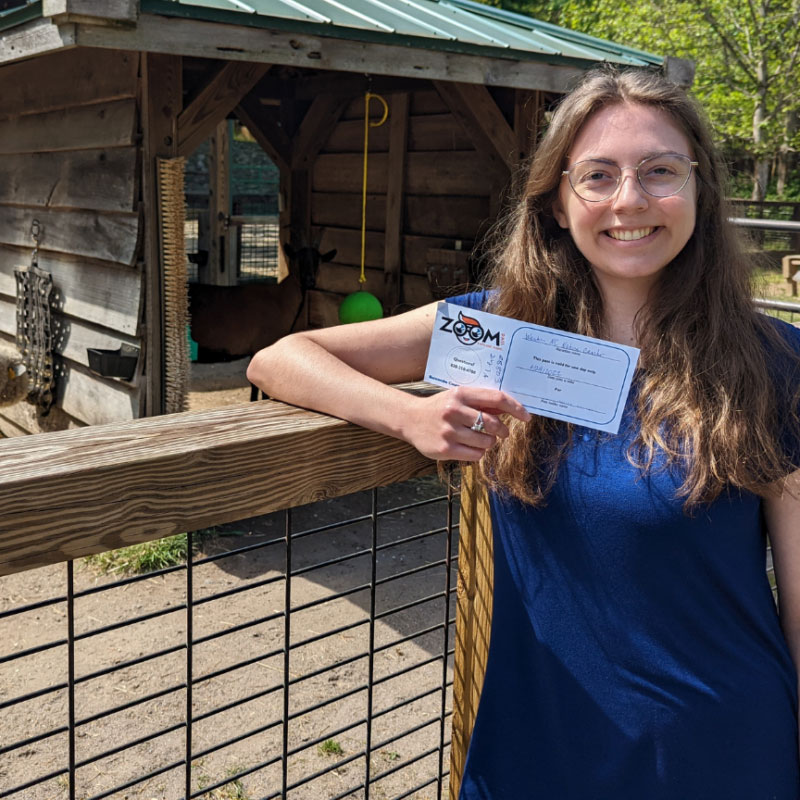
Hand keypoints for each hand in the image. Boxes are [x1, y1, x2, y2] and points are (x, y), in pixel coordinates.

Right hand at [403, 386, 530, 460]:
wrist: (409, 419)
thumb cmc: (439, 407)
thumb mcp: (459, 397)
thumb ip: (482, 402)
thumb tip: (510, 407)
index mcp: (460, 394)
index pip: (496, 398)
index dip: (515, 408)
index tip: (526, 416)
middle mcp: (454, 411)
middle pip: (493, 423)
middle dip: (502, 430)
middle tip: (502, 432)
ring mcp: (449, 431)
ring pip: (486, 442)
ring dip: (489, 443)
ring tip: (480, 439)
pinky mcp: (445, 449)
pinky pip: (475, 454)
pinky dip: (478, 452)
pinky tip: (469, 446)